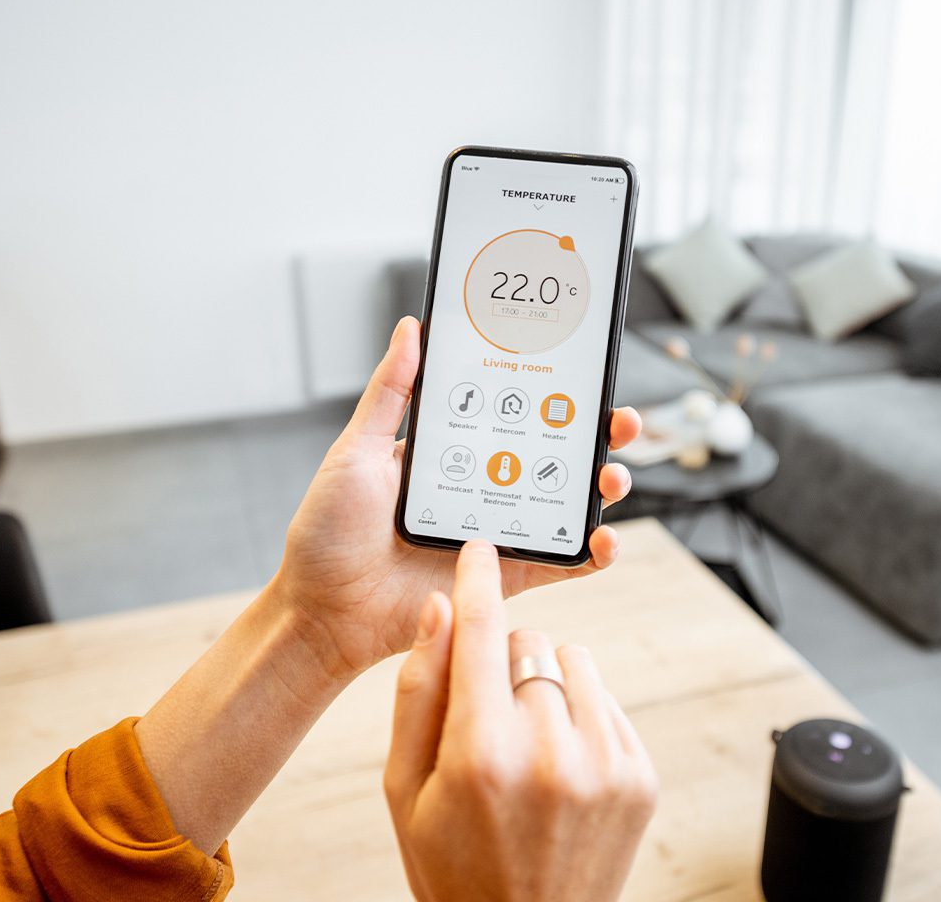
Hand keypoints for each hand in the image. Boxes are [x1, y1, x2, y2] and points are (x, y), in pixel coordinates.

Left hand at [277, 316, 641, 677]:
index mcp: (452, 452)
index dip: (556, 393)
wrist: (320, 612)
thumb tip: (412, 328)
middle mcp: (483, 487)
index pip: (517, 412)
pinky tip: (607, 538)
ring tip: (613, 476)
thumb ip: (391, 393)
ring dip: (603, 488)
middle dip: (597, 436)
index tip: (585, 372)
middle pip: (556, 454)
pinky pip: (561, 564)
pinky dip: (592, 554)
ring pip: (568, 505)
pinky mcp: (504, 580)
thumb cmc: (328, 532)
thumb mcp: (356, 451)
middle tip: (620, 422)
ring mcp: (498, 533)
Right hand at [384, 541, 656, 901]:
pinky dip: (580, 714)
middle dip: (502, 661)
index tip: (479, 548)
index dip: (477, 581)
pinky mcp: (640, 775)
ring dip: (546, 681)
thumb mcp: (406, 788)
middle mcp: (550, 752)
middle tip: (487, 717)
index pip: (480, 633)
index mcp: (481, 753)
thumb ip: (419, 691)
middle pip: (527, 642)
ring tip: (527, 741)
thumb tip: (441, 607)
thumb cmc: (452, 863)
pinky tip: (559, 765)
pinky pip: (604, 699)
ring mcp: (605, 764)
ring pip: (573, 660)